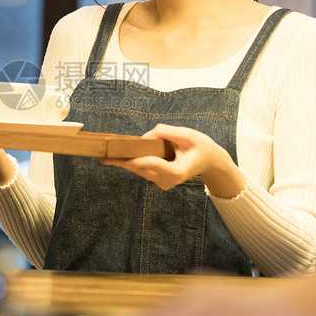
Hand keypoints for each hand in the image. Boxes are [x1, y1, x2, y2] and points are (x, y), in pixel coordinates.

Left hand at [100, 124, 238, 195]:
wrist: (210, 161)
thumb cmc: (201, 146)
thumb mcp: (188, 134)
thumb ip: (168, 132)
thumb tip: (147, 135)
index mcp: (178, 172)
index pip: (156, 165)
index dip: (140, 161)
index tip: (127, 159)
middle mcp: (168, 181)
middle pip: (142, 170)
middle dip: (124, 162)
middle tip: (105, 157)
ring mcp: (163, 182)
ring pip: (140, 171)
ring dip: (125, 162)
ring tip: (107, 156)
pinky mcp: (159, 180)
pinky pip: (143, 170)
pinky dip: (132, 162)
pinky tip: (119, 156)